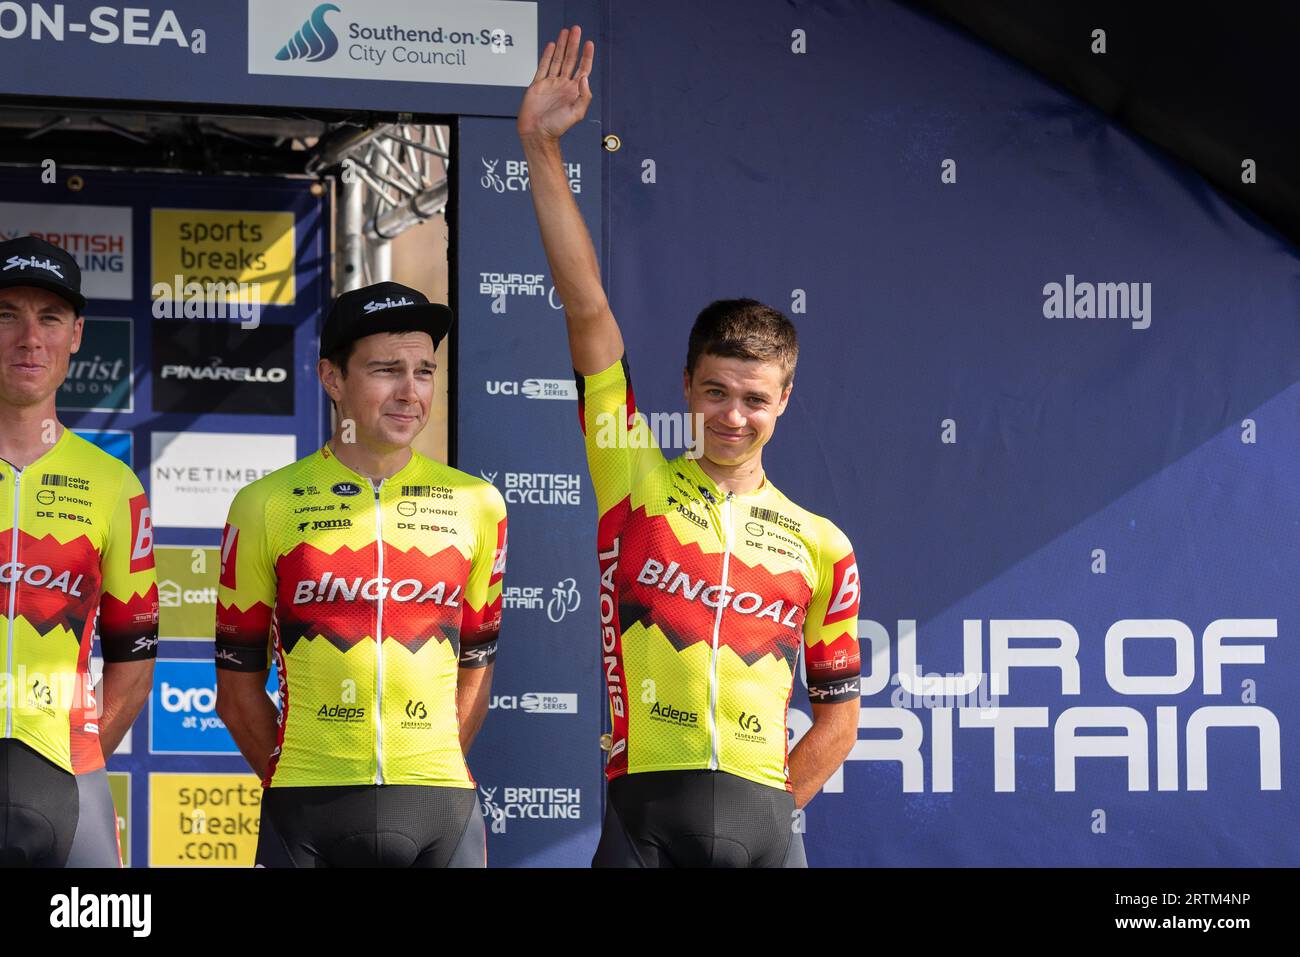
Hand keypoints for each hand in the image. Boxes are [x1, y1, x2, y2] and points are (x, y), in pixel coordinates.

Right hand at [517, 25, 594, 140]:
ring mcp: (551, 84)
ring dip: (562, 45)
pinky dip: (547, 55)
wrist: (537, 133)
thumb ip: (584, 96)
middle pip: (570, 59)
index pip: (583, 68)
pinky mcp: (538, 85)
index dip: (587, 56)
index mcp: (574, 91)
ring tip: (565, 32)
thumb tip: (585, 77)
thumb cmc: (557, 127)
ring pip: (557, 59)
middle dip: (573, 44)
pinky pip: (543, 66)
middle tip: (576, 30)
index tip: (589, 43)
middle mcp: (563, 85)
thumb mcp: (577, 113)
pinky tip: (551, 45)